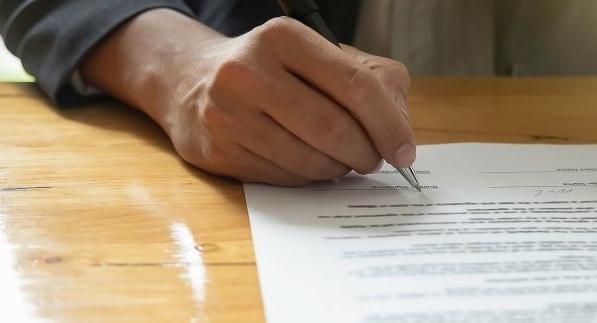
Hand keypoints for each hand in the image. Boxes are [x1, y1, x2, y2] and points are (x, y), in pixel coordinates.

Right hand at [82, 9, 414, 185]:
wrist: (192, 81)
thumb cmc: (273, 70)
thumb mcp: (322, 56)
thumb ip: (374, 81)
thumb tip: (400, 128)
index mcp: (284, 37)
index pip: (356, 86)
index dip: (389, 126)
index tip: (404, 150)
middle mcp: (249, 70)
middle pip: (334, 129)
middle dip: (367, 153)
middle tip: (375, 159)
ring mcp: (228, 113)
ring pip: (311, 159)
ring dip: (340, 169)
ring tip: (343, 159)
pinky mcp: (218, 150)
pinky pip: (285, 177)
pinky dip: (310, 177)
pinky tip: (310, 162)